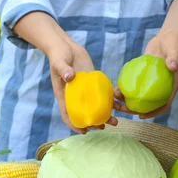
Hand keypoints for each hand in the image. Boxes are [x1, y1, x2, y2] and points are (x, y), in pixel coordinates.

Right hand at [12, 11, 117, 132]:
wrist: (66, 47)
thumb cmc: (59, 55)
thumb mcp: (59, 62)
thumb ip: (63, 70)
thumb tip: (70, 76)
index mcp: (64, 95)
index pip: (67, 114)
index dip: (74, 124)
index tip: (83, 131)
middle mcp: (75, 96)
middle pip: (83, 114)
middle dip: (93, 123)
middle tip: (102, 127)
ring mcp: (85, 90)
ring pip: (95, 107)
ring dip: (104, 115)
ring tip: (115, 122)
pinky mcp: (92, 83)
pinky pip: (101, 95)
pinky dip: (110, 101)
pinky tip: (118, 106)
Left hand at [114, 29, 177, 118]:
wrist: (170, 34)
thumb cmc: (176, 42)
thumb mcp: (175, 50)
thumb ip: (174, 59)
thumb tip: (173, 67)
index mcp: (172, 85)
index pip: (164, 104)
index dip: (154, 112)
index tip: (140, 116)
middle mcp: (162, 85)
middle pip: (148, 103)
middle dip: (135, 108)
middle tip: (122, 109)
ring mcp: (153, 80)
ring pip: (140, 95)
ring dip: (128, 99)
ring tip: (115, 99)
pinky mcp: (145, 73)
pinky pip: (135, 84)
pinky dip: (127, 88)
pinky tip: (116, 88)